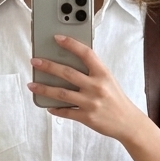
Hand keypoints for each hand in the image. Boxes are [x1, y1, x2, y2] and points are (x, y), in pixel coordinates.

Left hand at [28, 34, 145, 141]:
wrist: (128, 122)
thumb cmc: (116, 99)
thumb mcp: (108, 80)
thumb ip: (92, 72)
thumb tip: (68, 63)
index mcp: (103, 73)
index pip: (85, 53)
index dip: (71, 44)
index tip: (57, 38)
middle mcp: (96, 86)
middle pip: (67, 73)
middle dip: (48, 66)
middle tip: (34, 61)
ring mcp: (90, 103)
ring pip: (61, 93)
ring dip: (44, 89)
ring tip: (32, 85)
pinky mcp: (86, 117)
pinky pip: (66, 112)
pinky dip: (55, 109)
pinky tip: (48, 106)